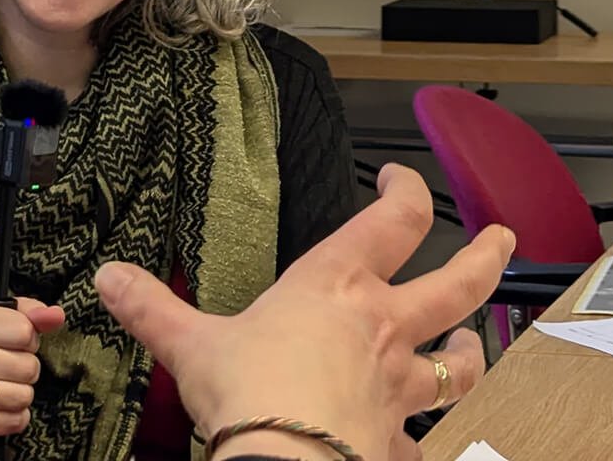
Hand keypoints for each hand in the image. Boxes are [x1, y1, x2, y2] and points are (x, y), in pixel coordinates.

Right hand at [0, 298, 66, 447]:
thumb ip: (26, 314)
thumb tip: (56, 315)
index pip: (25, 331)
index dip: (27, 340)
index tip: (11, 344)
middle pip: (28, 366)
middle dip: (24, 370)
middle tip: (4, 369)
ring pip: (24, 396)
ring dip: (20, 395)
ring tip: (0, 389)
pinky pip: (15, 421)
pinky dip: (12, 417)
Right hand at [95, 163, 514, 460]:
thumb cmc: (250, 395)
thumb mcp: (189, 343)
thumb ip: (152, 308)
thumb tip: (111, 279)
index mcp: (335, 286)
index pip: (392, 220)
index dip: (406, 189)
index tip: (399, 177)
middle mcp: (382, 327)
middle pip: (459, 281)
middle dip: (486, 256)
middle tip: (501, 238)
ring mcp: (400, 385)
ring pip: (462, 360)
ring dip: (474, 349)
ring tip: (476, 341)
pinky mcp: (398, 437)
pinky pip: (425, 435)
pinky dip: (424, 434)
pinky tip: (419, 437)